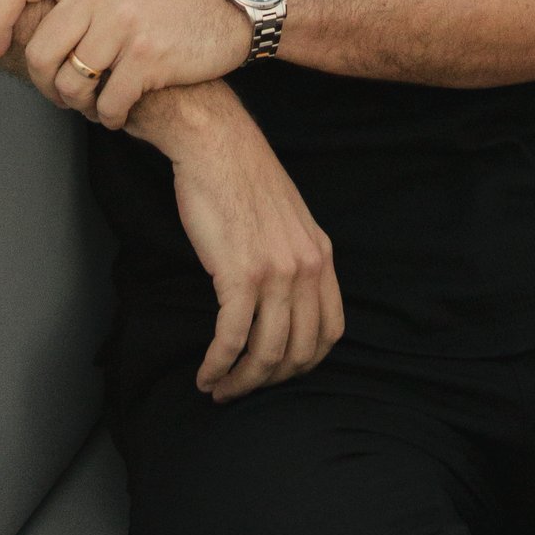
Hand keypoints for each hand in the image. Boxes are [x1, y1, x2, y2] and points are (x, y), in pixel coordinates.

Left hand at [0, 0, 248, 125]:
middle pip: (39, 51)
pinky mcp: (146, 56)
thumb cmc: (165, 1)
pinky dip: (110, 117)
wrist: (230, 8)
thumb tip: (19, 29)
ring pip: (70, 84)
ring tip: (97, 101)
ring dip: (81, 104)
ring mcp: (124, 20)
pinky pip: (106, 104)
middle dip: (47, 84)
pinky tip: (122, 111)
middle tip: (65, 93)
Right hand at [147, 87, 343, 400]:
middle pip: (298, 352)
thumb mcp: (289, 219)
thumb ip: (295, 258)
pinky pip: (232, 339)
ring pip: (265, 353)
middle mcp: (306, 268)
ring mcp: (275, 273)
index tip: (277, 373)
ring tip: (218, 388)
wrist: (216, 145)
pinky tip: (205, 374)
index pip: (329, 332)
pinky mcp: (239, 274)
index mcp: (321, 255)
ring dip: (240, 382)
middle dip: (268, 381)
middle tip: (241, 390)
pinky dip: (218, 365)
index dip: (304, 363)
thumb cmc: (242, 179)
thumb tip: (287, 302)